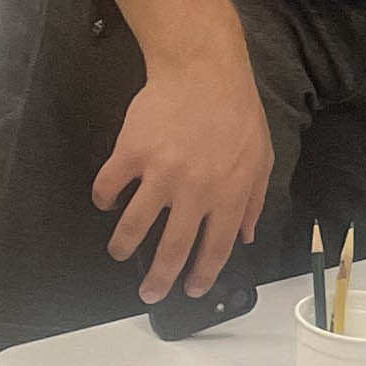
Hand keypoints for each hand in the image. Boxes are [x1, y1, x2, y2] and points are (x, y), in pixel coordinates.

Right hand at [93, 39, 272, 304]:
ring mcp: (160, 173)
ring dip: (123, 246)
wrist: (203, 72)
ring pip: (133, 226)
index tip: (191, 290)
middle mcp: (194, 192)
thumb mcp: (261, 158)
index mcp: (229, 195)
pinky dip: (104, 199)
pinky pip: (108, 187)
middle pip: (172, 248)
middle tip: (150, 294)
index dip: (201, 275)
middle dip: (159, 279)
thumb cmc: (237, 114)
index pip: (214, 249)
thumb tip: (246, 237)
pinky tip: (107, 202)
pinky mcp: (130, 153)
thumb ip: (253, 200)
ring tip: (119, 252)